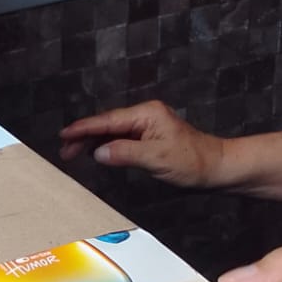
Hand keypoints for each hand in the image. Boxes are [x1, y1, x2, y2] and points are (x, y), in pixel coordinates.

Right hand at [60, 100, 224, 186]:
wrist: (217, 167)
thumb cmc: (193, 162)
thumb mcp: (156, 159)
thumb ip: (124, 153)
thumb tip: (99, 152)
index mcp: (146, 114)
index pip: (108, 121)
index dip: (84, 128)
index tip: (64, 134)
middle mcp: (145, 116)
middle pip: (107, 124)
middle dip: (84, 136)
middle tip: (65, 150)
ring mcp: (148, 126)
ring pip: (112, 132)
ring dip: (93, 142)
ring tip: (73, 153)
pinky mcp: (150, 138)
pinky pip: (122, 139)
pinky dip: (107, 146)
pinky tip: (96, 153)